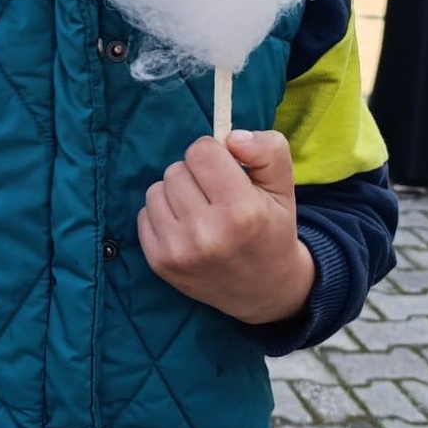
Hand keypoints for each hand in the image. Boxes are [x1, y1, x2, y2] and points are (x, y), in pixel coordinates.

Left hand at [137, 131, 314, 324]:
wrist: (263, 289)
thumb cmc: (271, 229)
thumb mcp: (283, 186)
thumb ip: (267, 150)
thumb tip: (231, 137)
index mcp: (242, 211)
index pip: (201, 151)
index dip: (213, 154)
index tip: (225, 170)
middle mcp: (207, 233)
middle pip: (176, 169)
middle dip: (195, 174)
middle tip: (215, 196)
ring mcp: (179, 251)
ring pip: (156, 189)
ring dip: (176, 193)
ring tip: (200, 211)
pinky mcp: (159, 263)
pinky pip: (144, 213)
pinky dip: (162, 214)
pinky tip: (185, 228)